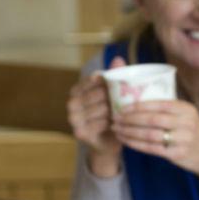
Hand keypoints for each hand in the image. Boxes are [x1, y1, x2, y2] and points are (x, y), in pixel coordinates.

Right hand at [67, 56, 125, 176]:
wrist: (110, 140)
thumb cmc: (113, 113)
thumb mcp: (115, 94)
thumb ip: (115, 76)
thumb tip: (118, 59)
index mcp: (78, 90)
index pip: (91, 79)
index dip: (107, 81)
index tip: (119, 84)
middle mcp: (72, 103)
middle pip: (95, 94)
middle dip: (113, 97)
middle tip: (126, 100)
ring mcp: (73, 118)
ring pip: (98, 109)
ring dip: (114, 110)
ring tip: (123, 111)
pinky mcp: (79, 132)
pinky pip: (98, 124)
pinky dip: (110, 123)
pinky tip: (117, 123)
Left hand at [111, 100, 198, 197]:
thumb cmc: (193, 132)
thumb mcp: (188, 115)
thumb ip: (168, 109)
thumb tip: (137, 100)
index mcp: (186, 109)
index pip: (158, 104)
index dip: (138, 106)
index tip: (121, 107)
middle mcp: (186, 123)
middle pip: (152, 119)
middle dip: (130, 119)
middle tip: (115, 118)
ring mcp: (182, 139)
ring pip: (149, 134)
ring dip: (129, 132)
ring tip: (116, 130)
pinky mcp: (177, 154)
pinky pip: (151, 148)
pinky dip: (135, 144)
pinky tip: (126, 140)